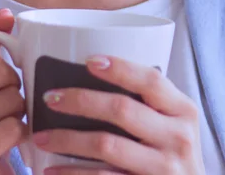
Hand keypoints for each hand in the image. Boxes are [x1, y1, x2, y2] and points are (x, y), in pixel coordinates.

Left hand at [32, 55, 205, 174]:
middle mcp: (178, 137)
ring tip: (40, 136)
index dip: (119, 68)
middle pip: (122, 110)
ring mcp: (164, 168)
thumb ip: (150, 103)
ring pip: (106, 145)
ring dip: (67, 139)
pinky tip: (51, 170)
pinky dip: (72, 173)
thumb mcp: (175, 124)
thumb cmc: (174, 154)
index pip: (150, 80)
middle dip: (81, 101)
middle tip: (50, 98)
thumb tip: (95, 76)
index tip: (88, 61)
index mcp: (184, 110)